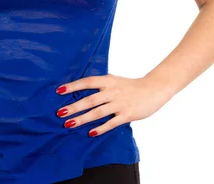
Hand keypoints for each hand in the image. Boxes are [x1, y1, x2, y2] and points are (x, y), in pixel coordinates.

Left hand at [55, 73, 169, 136]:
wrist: (153, 89)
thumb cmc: (132, 85)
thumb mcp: (116, 80)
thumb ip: (102, 84)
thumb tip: (85, 86)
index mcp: (108, 80)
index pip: (87, 82)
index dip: (73, 86)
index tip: (59, 91)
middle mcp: (112, 91)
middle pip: (89, 99)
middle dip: (74, 107)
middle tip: (60, 113)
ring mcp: (119, 103)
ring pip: (97, 112)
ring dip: (82, 119)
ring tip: (69, 124)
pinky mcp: (127, 114)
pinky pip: (111, 123)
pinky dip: (101, 128)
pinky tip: (91, 133)